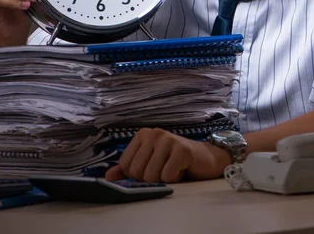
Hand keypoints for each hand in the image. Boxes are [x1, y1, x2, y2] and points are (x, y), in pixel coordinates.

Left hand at [104, 128, 231, 182]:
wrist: (205, 158)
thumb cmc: (174, 160)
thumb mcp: (149, 162)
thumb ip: (128, 168)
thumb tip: (108, 176)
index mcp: (143, 135)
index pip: (125, 165)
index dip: (136, 176)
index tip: (150, 169)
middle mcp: (154, 133)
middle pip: (137, 172)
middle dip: (150, 179)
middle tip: (163, 170)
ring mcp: (168, 139)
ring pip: (151, 176)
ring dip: (163, 180)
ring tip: (172, 168)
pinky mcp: (182, 149)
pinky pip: (168, 176)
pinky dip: (175, 179)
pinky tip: (181, 169)